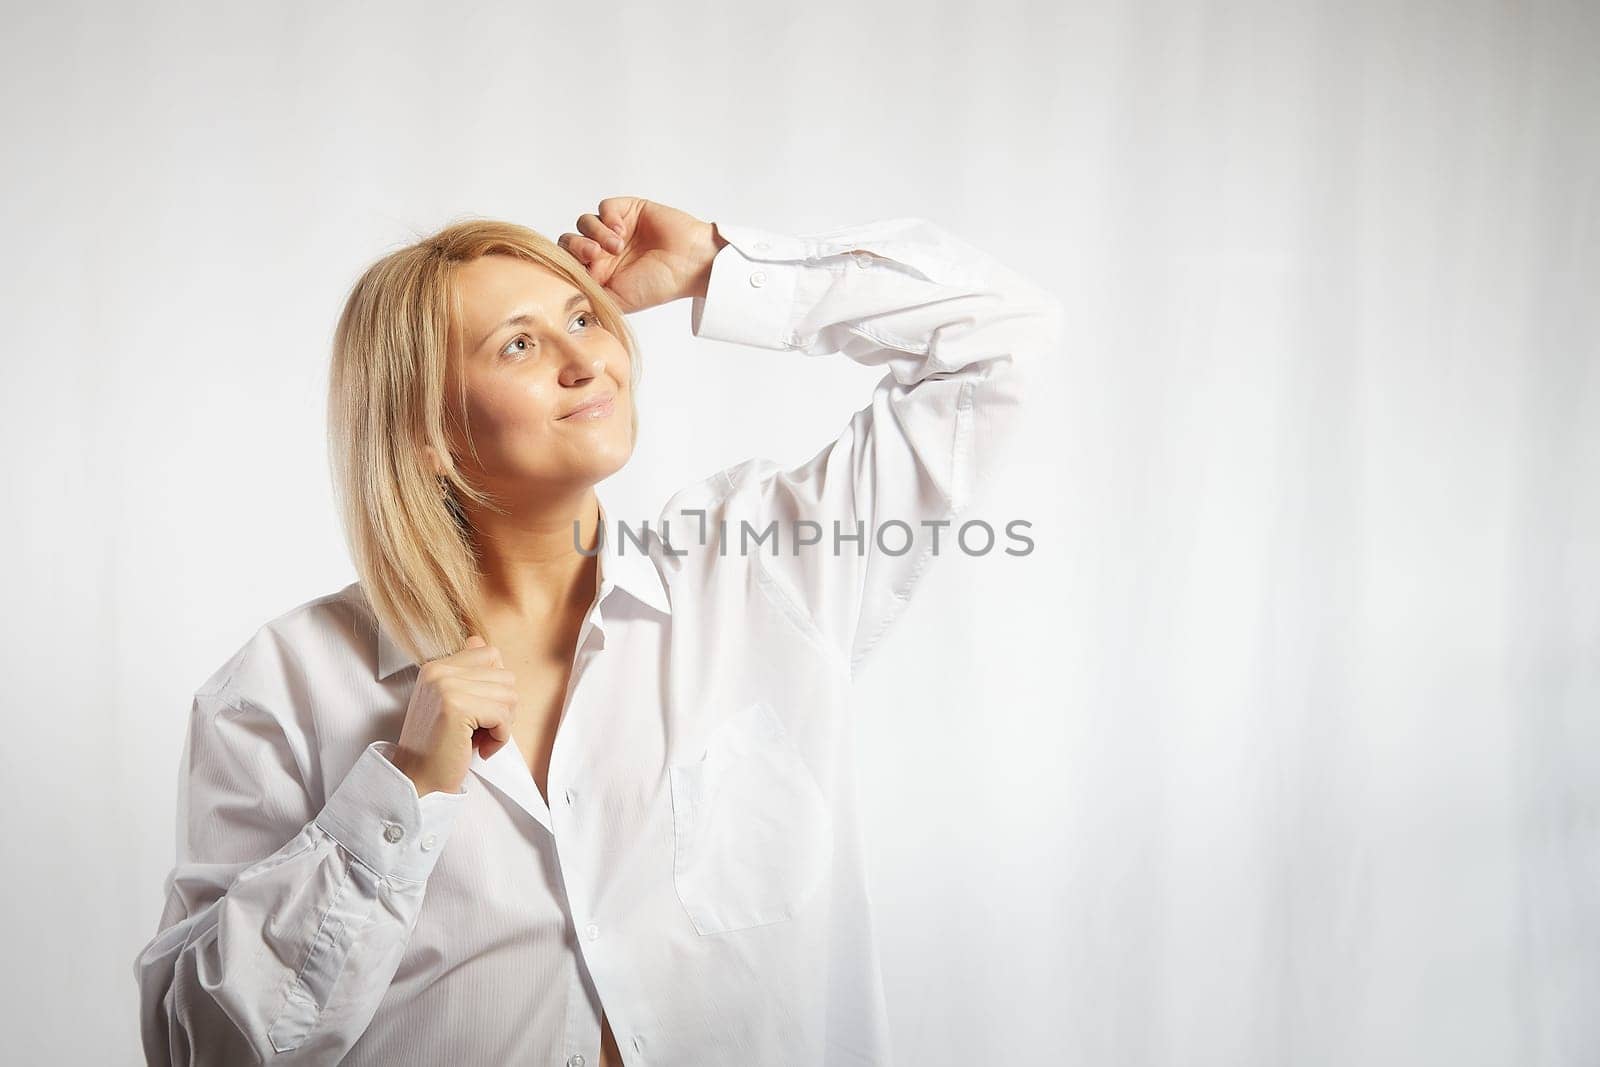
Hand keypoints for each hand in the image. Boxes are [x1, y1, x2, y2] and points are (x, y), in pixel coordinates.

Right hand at [391, 635, 517, 796]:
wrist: (418, 780)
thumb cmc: (440, 746)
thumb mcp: (451, 702)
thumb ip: (466, 672)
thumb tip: (478, 639)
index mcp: (436, 667)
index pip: (489, 654)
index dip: (495, 687)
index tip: (479, 712)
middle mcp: (439, 672)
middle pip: (505, 676)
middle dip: (502, 709)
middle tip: (480, 731)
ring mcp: (447, 687)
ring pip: (509, 695)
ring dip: (502, 725)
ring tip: (478, 740)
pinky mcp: (457, 708)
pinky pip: (503, 716)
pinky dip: (500, 738)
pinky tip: (480, 749)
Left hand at [557, 196, 725, 313]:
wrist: (689, 264)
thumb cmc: (659, 285)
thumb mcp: (619, 301)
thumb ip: (591, 298)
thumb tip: (565, 298)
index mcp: (599, 273)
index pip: (568, 262)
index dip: (568, 264)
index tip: (582, 272)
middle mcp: (604, 251)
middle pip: (570, 240)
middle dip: (577, 246)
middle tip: (594, 254)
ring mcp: (615, 229)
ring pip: (584, 222)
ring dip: (595, 233)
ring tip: (616, 245)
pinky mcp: (627, 210)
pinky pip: (603, 207)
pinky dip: (608, 217)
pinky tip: (623, 230)